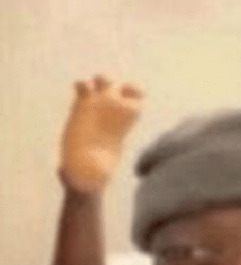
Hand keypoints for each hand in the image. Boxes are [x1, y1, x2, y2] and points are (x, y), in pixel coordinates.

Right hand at [59, 75, 142, 192]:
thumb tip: (88, 183)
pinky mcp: (80, 109)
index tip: (124, 97)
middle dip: (113, 85)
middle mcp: (111, 115)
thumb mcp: (97, 175)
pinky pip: (85, 90)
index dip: (134, 95)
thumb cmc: (94, 175)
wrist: (84, 171)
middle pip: (120, 89)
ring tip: (89, 87)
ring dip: (99, 81)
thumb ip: (95, 175)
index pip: (137, 101)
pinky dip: (82, 85)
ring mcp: (96, 110)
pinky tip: (79, 88)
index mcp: (122, 125)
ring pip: (103, 85)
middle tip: (104, 93)